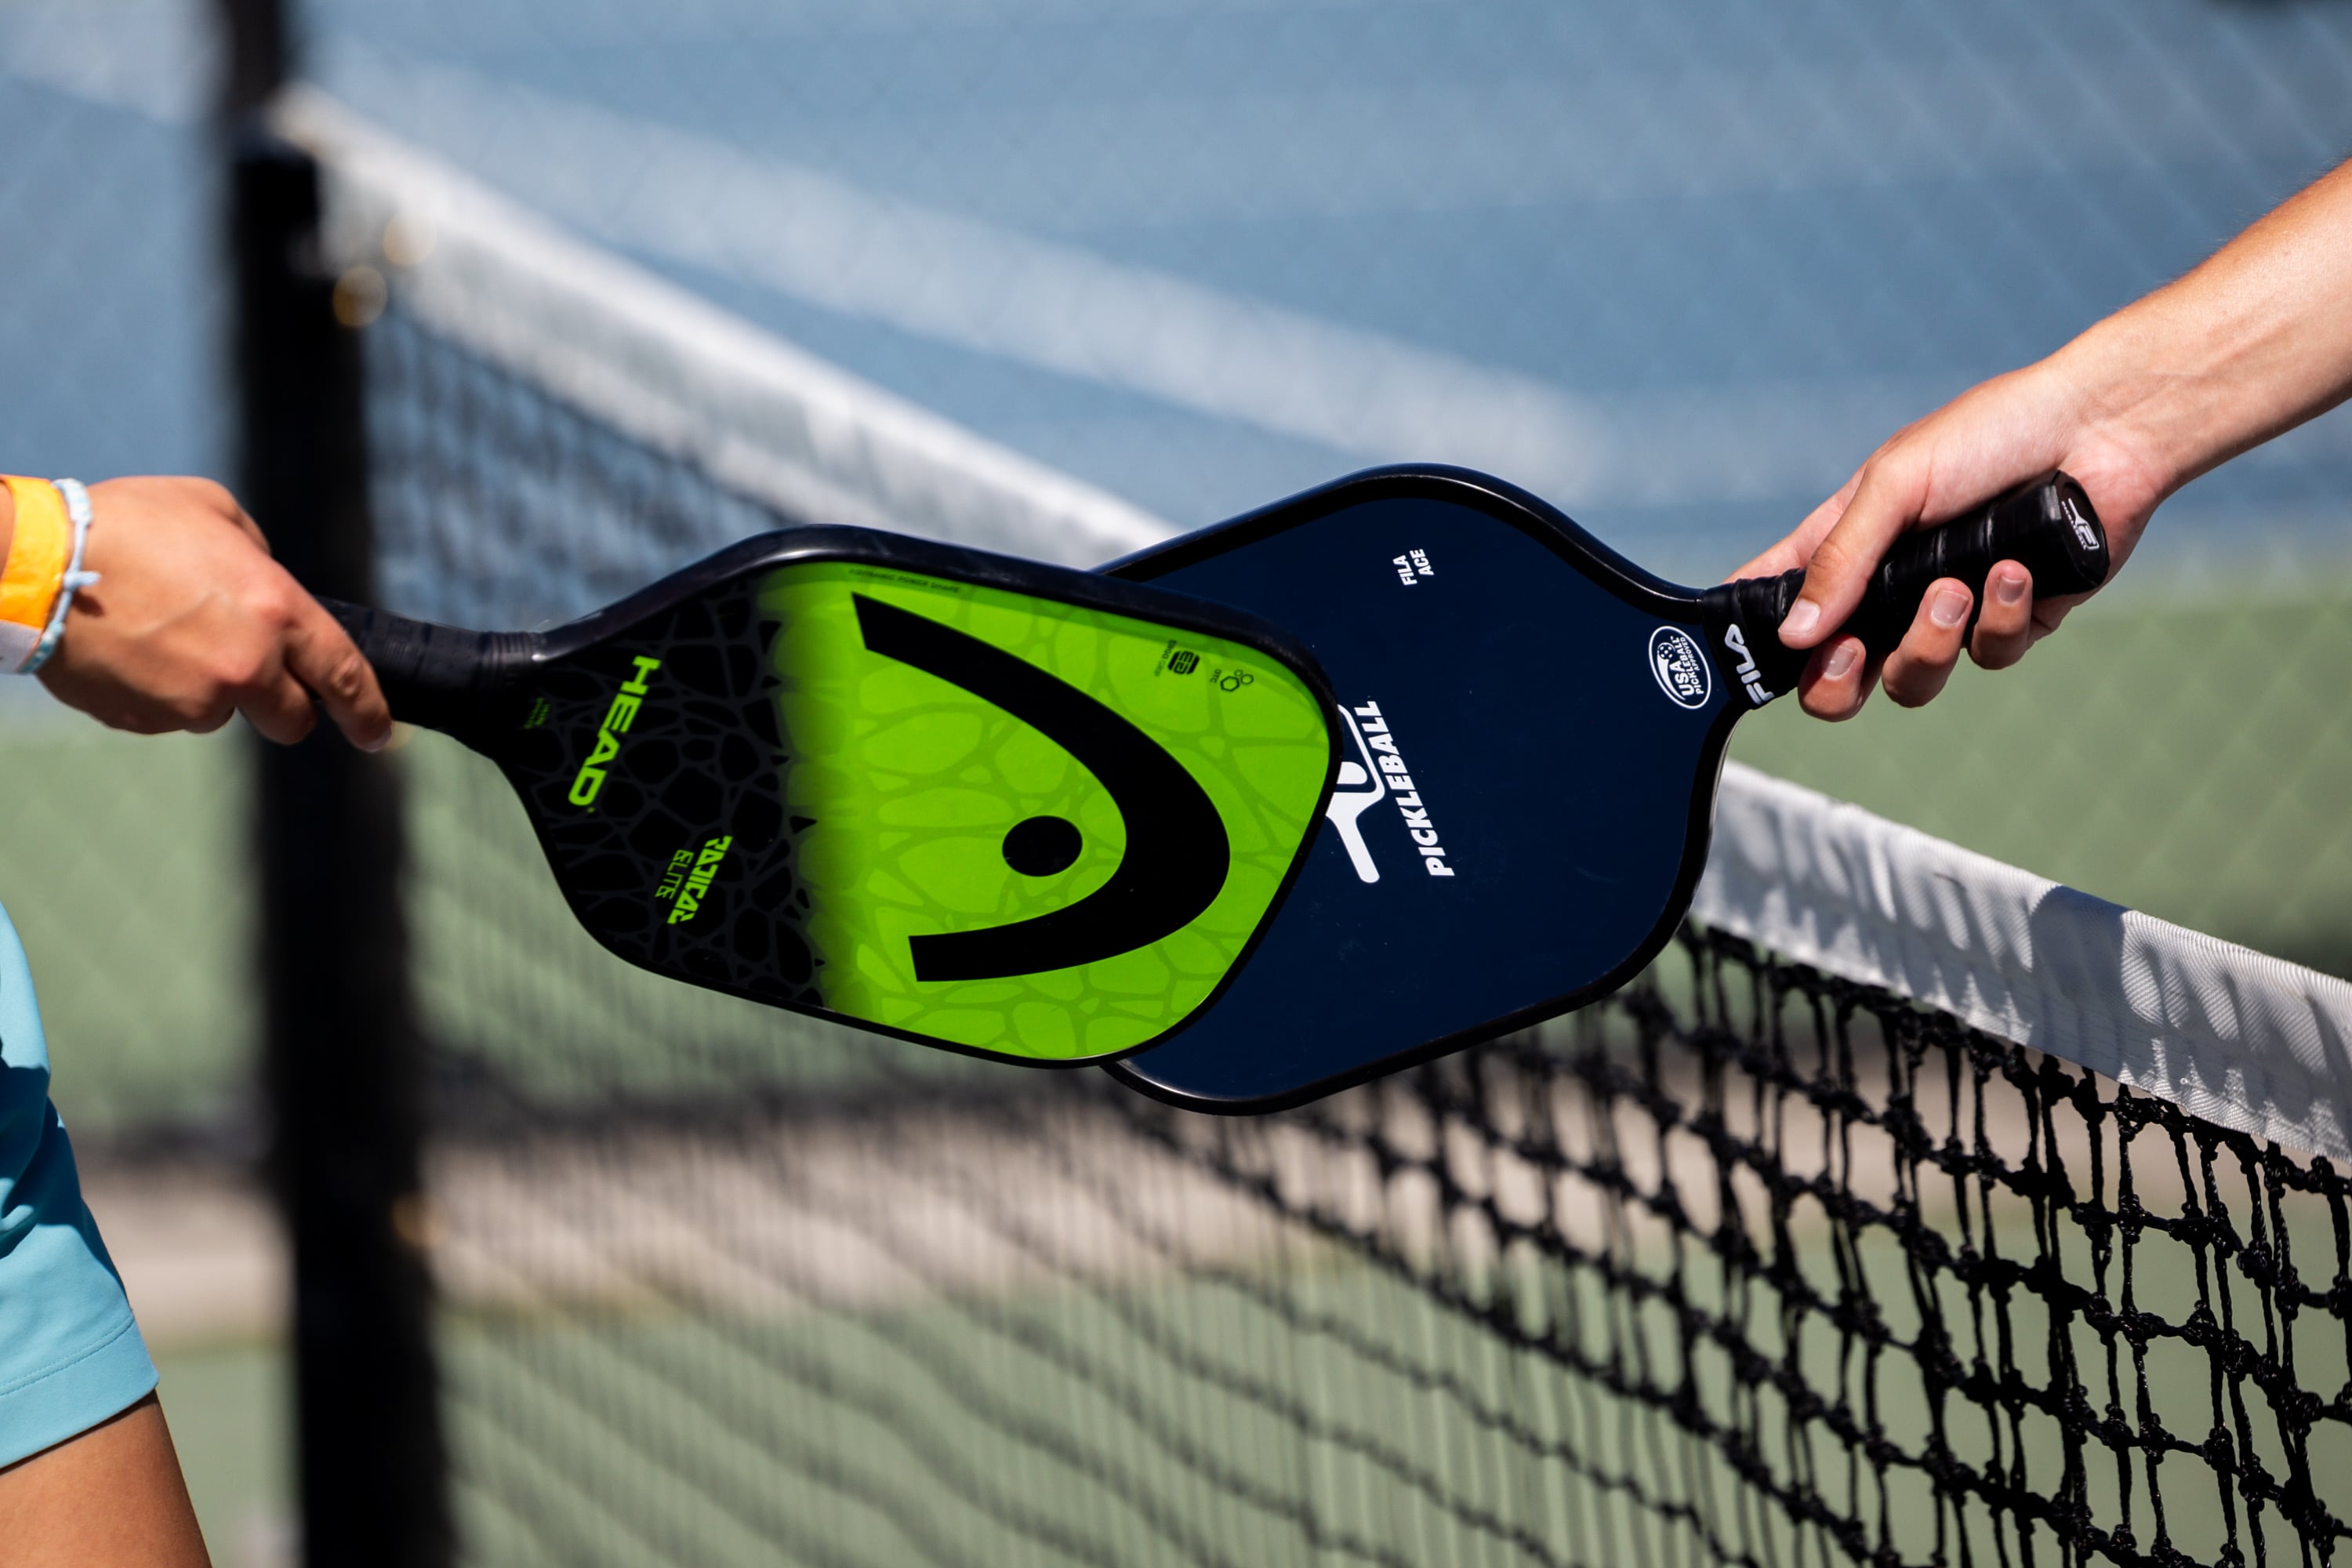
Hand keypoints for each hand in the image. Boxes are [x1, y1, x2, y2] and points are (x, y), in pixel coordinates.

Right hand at [31, 477, 390, 748]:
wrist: (35, 564)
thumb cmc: (125, 523)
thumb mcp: (213, 511)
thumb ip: (257, 554)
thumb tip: (268, 582)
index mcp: (275, 610)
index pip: (345, 676)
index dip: (368, 712)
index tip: (377, 734)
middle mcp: (245, 666)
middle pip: (291, 721)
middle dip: (282, 708)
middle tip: (250, 677)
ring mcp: (194, 700)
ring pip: (220, 714)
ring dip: (205, 688)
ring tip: (158, 634)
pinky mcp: (146, 721)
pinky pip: (167, 716)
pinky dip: (158, 693)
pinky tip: (128, 650)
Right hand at [1729, 358, 2166, 718]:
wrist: (2105, 430)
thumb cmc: (1993, 432)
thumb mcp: (1897, 484)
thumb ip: (1842, 560)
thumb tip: (1793, 635)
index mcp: (1849, 544)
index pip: (1779, 597)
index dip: (1750, 635)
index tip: (1734, 657)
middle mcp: (1892, 586)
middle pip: (1835, 677)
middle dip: (1835, 683)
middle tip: (1849, 656)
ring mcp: (1951, 610)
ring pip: (1911, 679)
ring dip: (1929, 641)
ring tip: (1956, 587)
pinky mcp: (2013, 620)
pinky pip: (1989, 654)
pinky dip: (2000, 615)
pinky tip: (2017, 570)